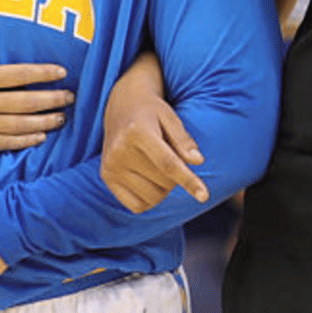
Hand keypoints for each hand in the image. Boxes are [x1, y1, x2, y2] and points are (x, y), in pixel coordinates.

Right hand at [0, 11, 71, 153]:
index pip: (21, 74)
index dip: (45, 73)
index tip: (62, 73)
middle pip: (27, 101)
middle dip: (53, 99)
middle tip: (71, 97)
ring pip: (19, 125)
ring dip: (44, 122)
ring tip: (62, 118)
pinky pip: (3, 143)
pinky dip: (23, 141)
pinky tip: (38, 138)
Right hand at [101, 53, 205, 211]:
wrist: (121, 107)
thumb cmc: (151, 112)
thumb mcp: (170, 117)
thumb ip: (183, 139)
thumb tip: (198, 161)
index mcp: (138, 131)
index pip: (168, 164)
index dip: (188, 181)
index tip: (204, 196)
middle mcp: (119, 151)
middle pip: (163, 181)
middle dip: (177, 176)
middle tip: (173, 157)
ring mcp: (110, 166)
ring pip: (152, 197)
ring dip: (165, 188)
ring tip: (161, 166)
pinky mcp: (106, 177)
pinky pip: (137, 205)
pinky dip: (151, 199)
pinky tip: (150, 180)